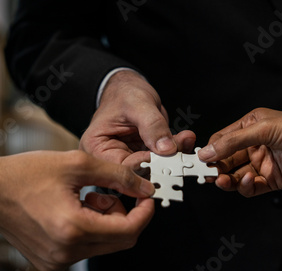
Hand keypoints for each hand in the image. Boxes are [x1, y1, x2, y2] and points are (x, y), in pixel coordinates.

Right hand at [0, 150, 155, 270]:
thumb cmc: (24, 175)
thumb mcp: (77, 164)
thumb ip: (117, 175)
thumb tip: (144, 187)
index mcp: (73, 229)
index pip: (129, 230)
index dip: (145, 212)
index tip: (145, 195)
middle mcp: (66, 252)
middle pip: (120, 241)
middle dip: (125, 214)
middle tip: (111, 192)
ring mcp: (57, 261)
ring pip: (104, 244)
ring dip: (107, 220)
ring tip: (88, 197)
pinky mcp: (51, 261)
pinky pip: (86, 248)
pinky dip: (92, 229)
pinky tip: (76, 209)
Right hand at [79, 70, 195, 167]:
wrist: (129, 88)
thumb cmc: (124, 93)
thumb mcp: (137, 104)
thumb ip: (152, 126)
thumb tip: (166, 149)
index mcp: (97, 149)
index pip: (121, 166)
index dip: (144, 163)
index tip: (163, 156)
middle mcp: (111, 158)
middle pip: (139, 171)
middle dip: (162, 161)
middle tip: (179, 148)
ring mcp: (130, 158)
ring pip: (154, 167)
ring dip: (173, 155)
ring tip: (184, 140)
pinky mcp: (145, 155)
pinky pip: (162, 159)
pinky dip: (176, 150)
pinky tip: (184, 139)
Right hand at [198, 108, 281, 196]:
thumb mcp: (264, 129)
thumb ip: (233, 141)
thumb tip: (207, 151)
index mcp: (250, 126)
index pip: (222, 139)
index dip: (211, 150)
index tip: (201, 160)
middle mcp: (255, 145)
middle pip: (226, 160)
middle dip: (216, 168)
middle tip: (208, 175)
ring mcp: (263, 163)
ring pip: (236, 175)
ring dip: (228, 179)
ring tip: (224, 181)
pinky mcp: (273, 180)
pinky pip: (252, 187)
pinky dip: (246, 187)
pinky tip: (250, 181)